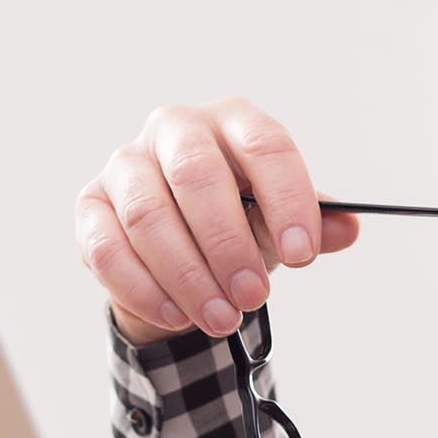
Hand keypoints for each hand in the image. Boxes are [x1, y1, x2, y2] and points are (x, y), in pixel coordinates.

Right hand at [74, 98, 361, 343]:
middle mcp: (174, 128)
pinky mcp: (91, 204)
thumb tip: (347, 228)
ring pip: (148, 215)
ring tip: (220, 318)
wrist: (179, 238)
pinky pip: (107, 247)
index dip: (287, 201)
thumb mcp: (280, 221)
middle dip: (228, 243)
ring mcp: (126, 163)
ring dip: (187, 275)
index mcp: (232, 120)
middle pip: (197, 175)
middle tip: (253, 295)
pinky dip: (143, 288)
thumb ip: (314, 225)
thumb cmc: (237, 218)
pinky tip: (176, 316)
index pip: (265, 145)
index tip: (304, 256)